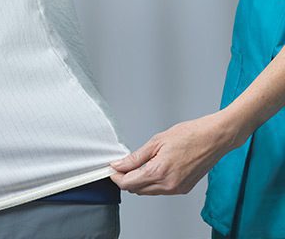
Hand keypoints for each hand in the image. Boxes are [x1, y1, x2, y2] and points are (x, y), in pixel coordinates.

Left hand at [109, 112, 242, 194]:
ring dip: (139, 181)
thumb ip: (135, 158)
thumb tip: (119, 165)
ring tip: (138, 164)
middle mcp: (168, 185)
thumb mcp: (156, 142)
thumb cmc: (190, 135)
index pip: (128, 183)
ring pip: (148, 191)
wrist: (215, 138)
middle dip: (126, 179)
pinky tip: (153, 168)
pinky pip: (161, 190)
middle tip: (122, 165)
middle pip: (136, 190)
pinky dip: (152, 182)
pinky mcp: (184, 189)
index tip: (112, 168)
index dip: (116, 177)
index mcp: (159, 172)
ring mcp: (177, 189)